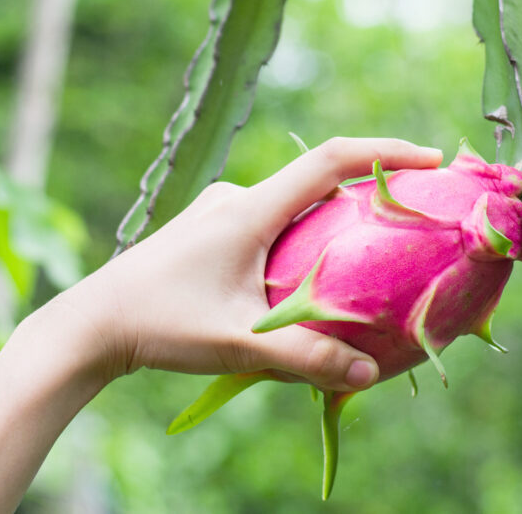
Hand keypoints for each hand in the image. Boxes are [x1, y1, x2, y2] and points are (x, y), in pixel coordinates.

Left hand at [60, 137, 442, 391]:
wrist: (91, 323)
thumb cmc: (160, 325)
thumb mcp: (237, 343)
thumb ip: (305, 356)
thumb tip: (369, 370)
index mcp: (249, 209)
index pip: (330, 160)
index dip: (385, 152)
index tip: (430, 159)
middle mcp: (236, 198)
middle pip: (316, 181)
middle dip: (366, 191)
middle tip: (409, 216)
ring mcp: (219, 212)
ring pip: (292, 205)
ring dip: (331, 220)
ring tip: (365, 254)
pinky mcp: (209, 230)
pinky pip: (271, 222)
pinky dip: (301, 236)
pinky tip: (306, 277)